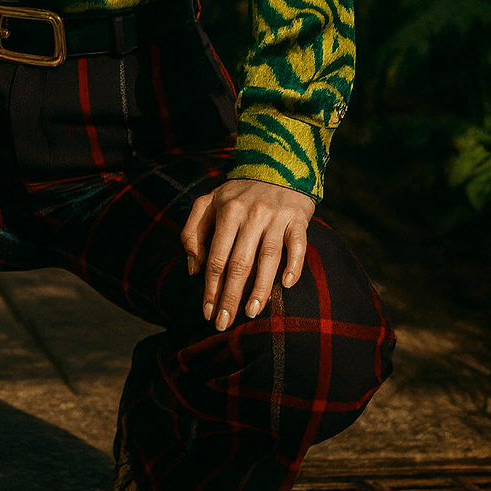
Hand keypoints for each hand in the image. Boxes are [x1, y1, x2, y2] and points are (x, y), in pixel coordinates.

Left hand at [180, 178, 314, 331]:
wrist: (277, 167)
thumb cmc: (238, 194)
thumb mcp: (209, 203)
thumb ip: (192, 231)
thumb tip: (193, 268)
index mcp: (226, 211)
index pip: (216, 257)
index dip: (210, 287)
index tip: (207, 312)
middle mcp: (251, 215)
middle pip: (239, 263)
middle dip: (230, 296)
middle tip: (224, 323)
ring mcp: (275, 218)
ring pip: (267, 258)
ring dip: (260, 288)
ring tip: (251, 312)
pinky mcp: (297, 220)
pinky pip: (297, 246)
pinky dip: (294, 265)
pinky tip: (288, 285)